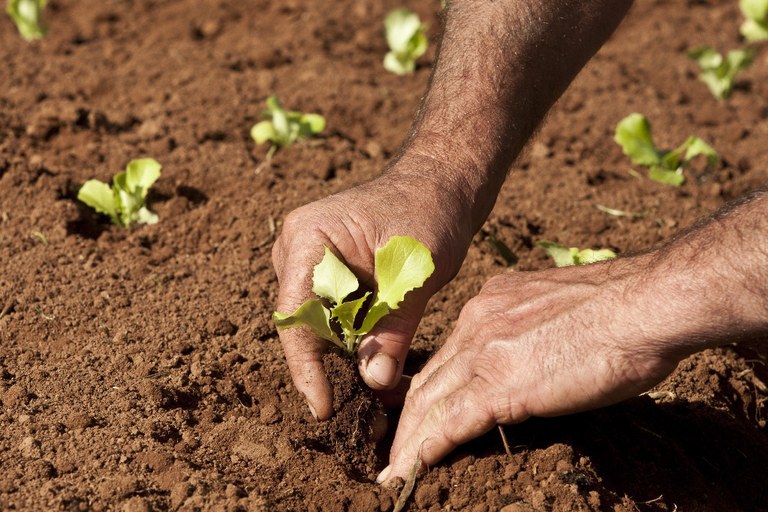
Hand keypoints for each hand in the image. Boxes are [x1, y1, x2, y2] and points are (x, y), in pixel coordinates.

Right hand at [271, 156, 477, 419]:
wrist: (440, 184)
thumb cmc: (429, 211)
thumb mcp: (416, 271)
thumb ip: (394, 326)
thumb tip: (374, 382)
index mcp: (307, 239)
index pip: (295, 314)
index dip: (306, 366)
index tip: (323, 407)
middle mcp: (296, 252)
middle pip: (304, 326)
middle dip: (330, 370)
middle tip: (361, 416)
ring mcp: (308, 264)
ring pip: (319, 329)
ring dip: (346, 361)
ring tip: (377, 398)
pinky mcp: (327, 277)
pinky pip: (334, 320)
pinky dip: (356, 345)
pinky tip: (379, 369)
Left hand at [379, 256, 683, 482]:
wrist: (642, 305)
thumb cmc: (621, 309)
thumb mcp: (558, 310)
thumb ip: (531, 330)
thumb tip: (534, 355)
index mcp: (491, 304)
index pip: (448, 355)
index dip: (430, 387)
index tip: (421, 411)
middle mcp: (477, 322)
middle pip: (428, 378)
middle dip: (408, 418)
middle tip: (395, 447)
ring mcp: (484, 352)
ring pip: (429, 402)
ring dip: (409, 441)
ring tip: (396, 469)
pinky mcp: (499, 385)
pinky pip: (450, 424)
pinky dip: (425, 450)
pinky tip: (410, 470)